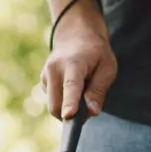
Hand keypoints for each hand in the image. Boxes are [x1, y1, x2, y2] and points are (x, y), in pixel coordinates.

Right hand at [40, 0, 116, 119]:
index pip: (71, 86)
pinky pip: (53, 102)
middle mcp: (54, 69)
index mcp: (73, 64)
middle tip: (90, 108)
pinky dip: (64, 103)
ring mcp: (46, 75)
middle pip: (57, 105)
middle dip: (72, 116)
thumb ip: (99, 90)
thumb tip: (93, 112)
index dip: (70, 103)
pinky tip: (74, 90)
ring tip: (83, 93)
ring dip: (69, 110)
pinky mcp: (43, 81)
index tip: (69, 116)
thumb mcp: (107, 68)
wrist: (76, 35)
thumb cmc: (96, 53)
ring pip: (54, 107)